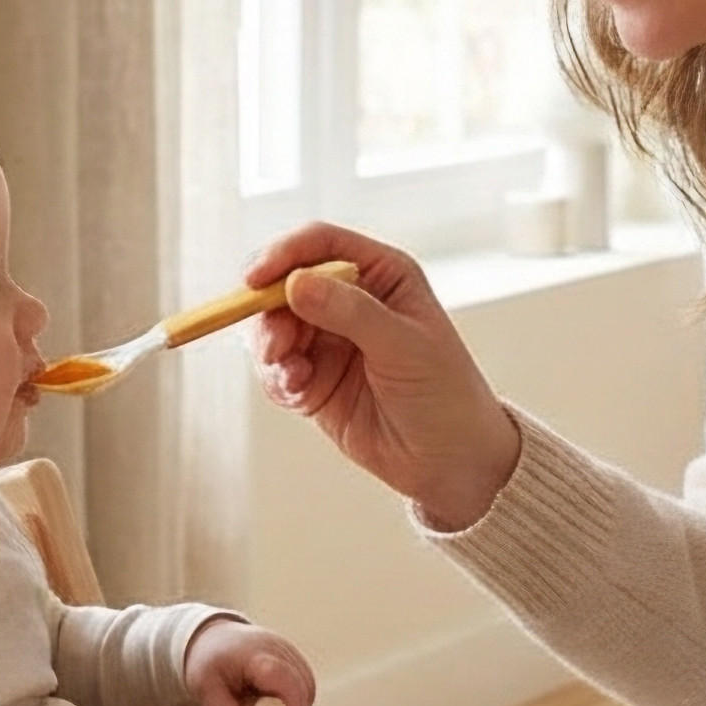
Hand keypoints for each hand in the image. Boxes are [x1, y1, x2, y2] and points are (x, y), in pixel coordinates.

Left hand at [182, 618, 315, 705]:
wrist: (213, 637)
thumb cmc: (209, 663)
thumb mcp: (205, 688)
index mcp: (255, 655)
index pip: (283, 679)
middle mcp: (277, 649)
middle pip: (302, 685)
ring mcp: (288, 650)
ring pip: (308, 685)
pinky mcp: (293, 656)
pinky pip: (306, 682)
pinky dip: (300, 701)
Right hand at [246, 223, 523, 531]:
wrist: (450, 460)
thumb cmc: (445, 392)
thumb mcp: (404, 345)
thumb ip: (350, 312)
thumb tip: (297, 283)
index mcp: (381, 275)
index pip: (320, 245)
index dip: (283, 255)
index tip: (255, 280)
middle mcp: (350, 300)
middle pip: (284, 285)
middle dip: (270, 312)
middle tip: (275, 345)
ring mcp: (329, 340)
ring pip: (273, 328)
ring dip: (272, 350)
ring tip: (293, 376)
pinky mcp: (314, 379)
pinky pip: (276, 369)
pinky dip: (277, 379)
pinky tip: (298, 393)